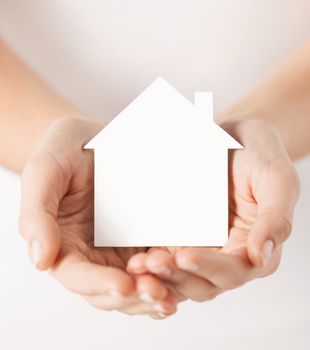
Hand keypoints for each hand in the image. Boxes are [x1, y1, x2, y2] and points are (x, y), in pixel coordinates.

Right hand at [19, 117, 176, 317]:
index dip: (98, 283)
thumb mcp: (45, 171)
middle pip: (108, 291)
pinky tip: (185, 274)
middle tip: (158, 293)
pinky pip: (154, 264)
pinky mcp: (140, 239)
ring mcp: (117, 249)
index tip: (123, 285)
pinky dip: (168, 276)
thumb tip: (41, 260)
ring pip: (134, 285)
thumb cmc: (64, 150)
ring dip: (153, 294)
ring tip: (173, 294)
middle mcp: (90, 254)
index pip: (77, 276)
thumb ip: (37, 215)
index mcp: (63, 244)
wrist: (92, 137)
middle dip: (133, 296)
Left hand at [127, 119, 299, 301]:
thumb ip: (275, 218)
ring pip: (180, 275)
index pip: (234, 271)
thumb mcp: (277, 179)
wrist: (232, 135)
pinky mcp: (181, 236)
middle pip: (203, 281)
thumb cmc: (259, 153)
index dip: (210, 268)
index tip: (185, 255)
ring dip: (159, 275)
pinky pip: (165, 255)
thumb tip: (260, 256)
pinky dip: (152, 261)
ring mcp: (202, 246)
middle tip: (151, 263)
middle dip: (177, 277)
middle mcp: (227, 253)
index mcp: (253, 246)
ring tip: (137, 264)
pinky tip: (134, 256)